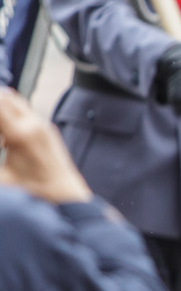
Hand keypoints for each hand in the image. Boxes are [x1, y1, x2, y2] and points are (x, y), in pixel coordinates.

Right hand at [0, 88, 91, 202]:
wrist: (64, 193)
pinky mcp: (48, 128)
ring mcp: (43, 124)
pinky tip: (6, 141)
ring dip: (1, 110)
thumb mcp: (2, 178)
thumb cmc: (32, 190)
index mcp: (20, 134)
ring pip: (15, 102)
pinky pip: (25, 112)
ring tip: (1, 139)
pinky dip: (10, 117)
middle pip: (6, 97)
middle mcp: (34, 124)